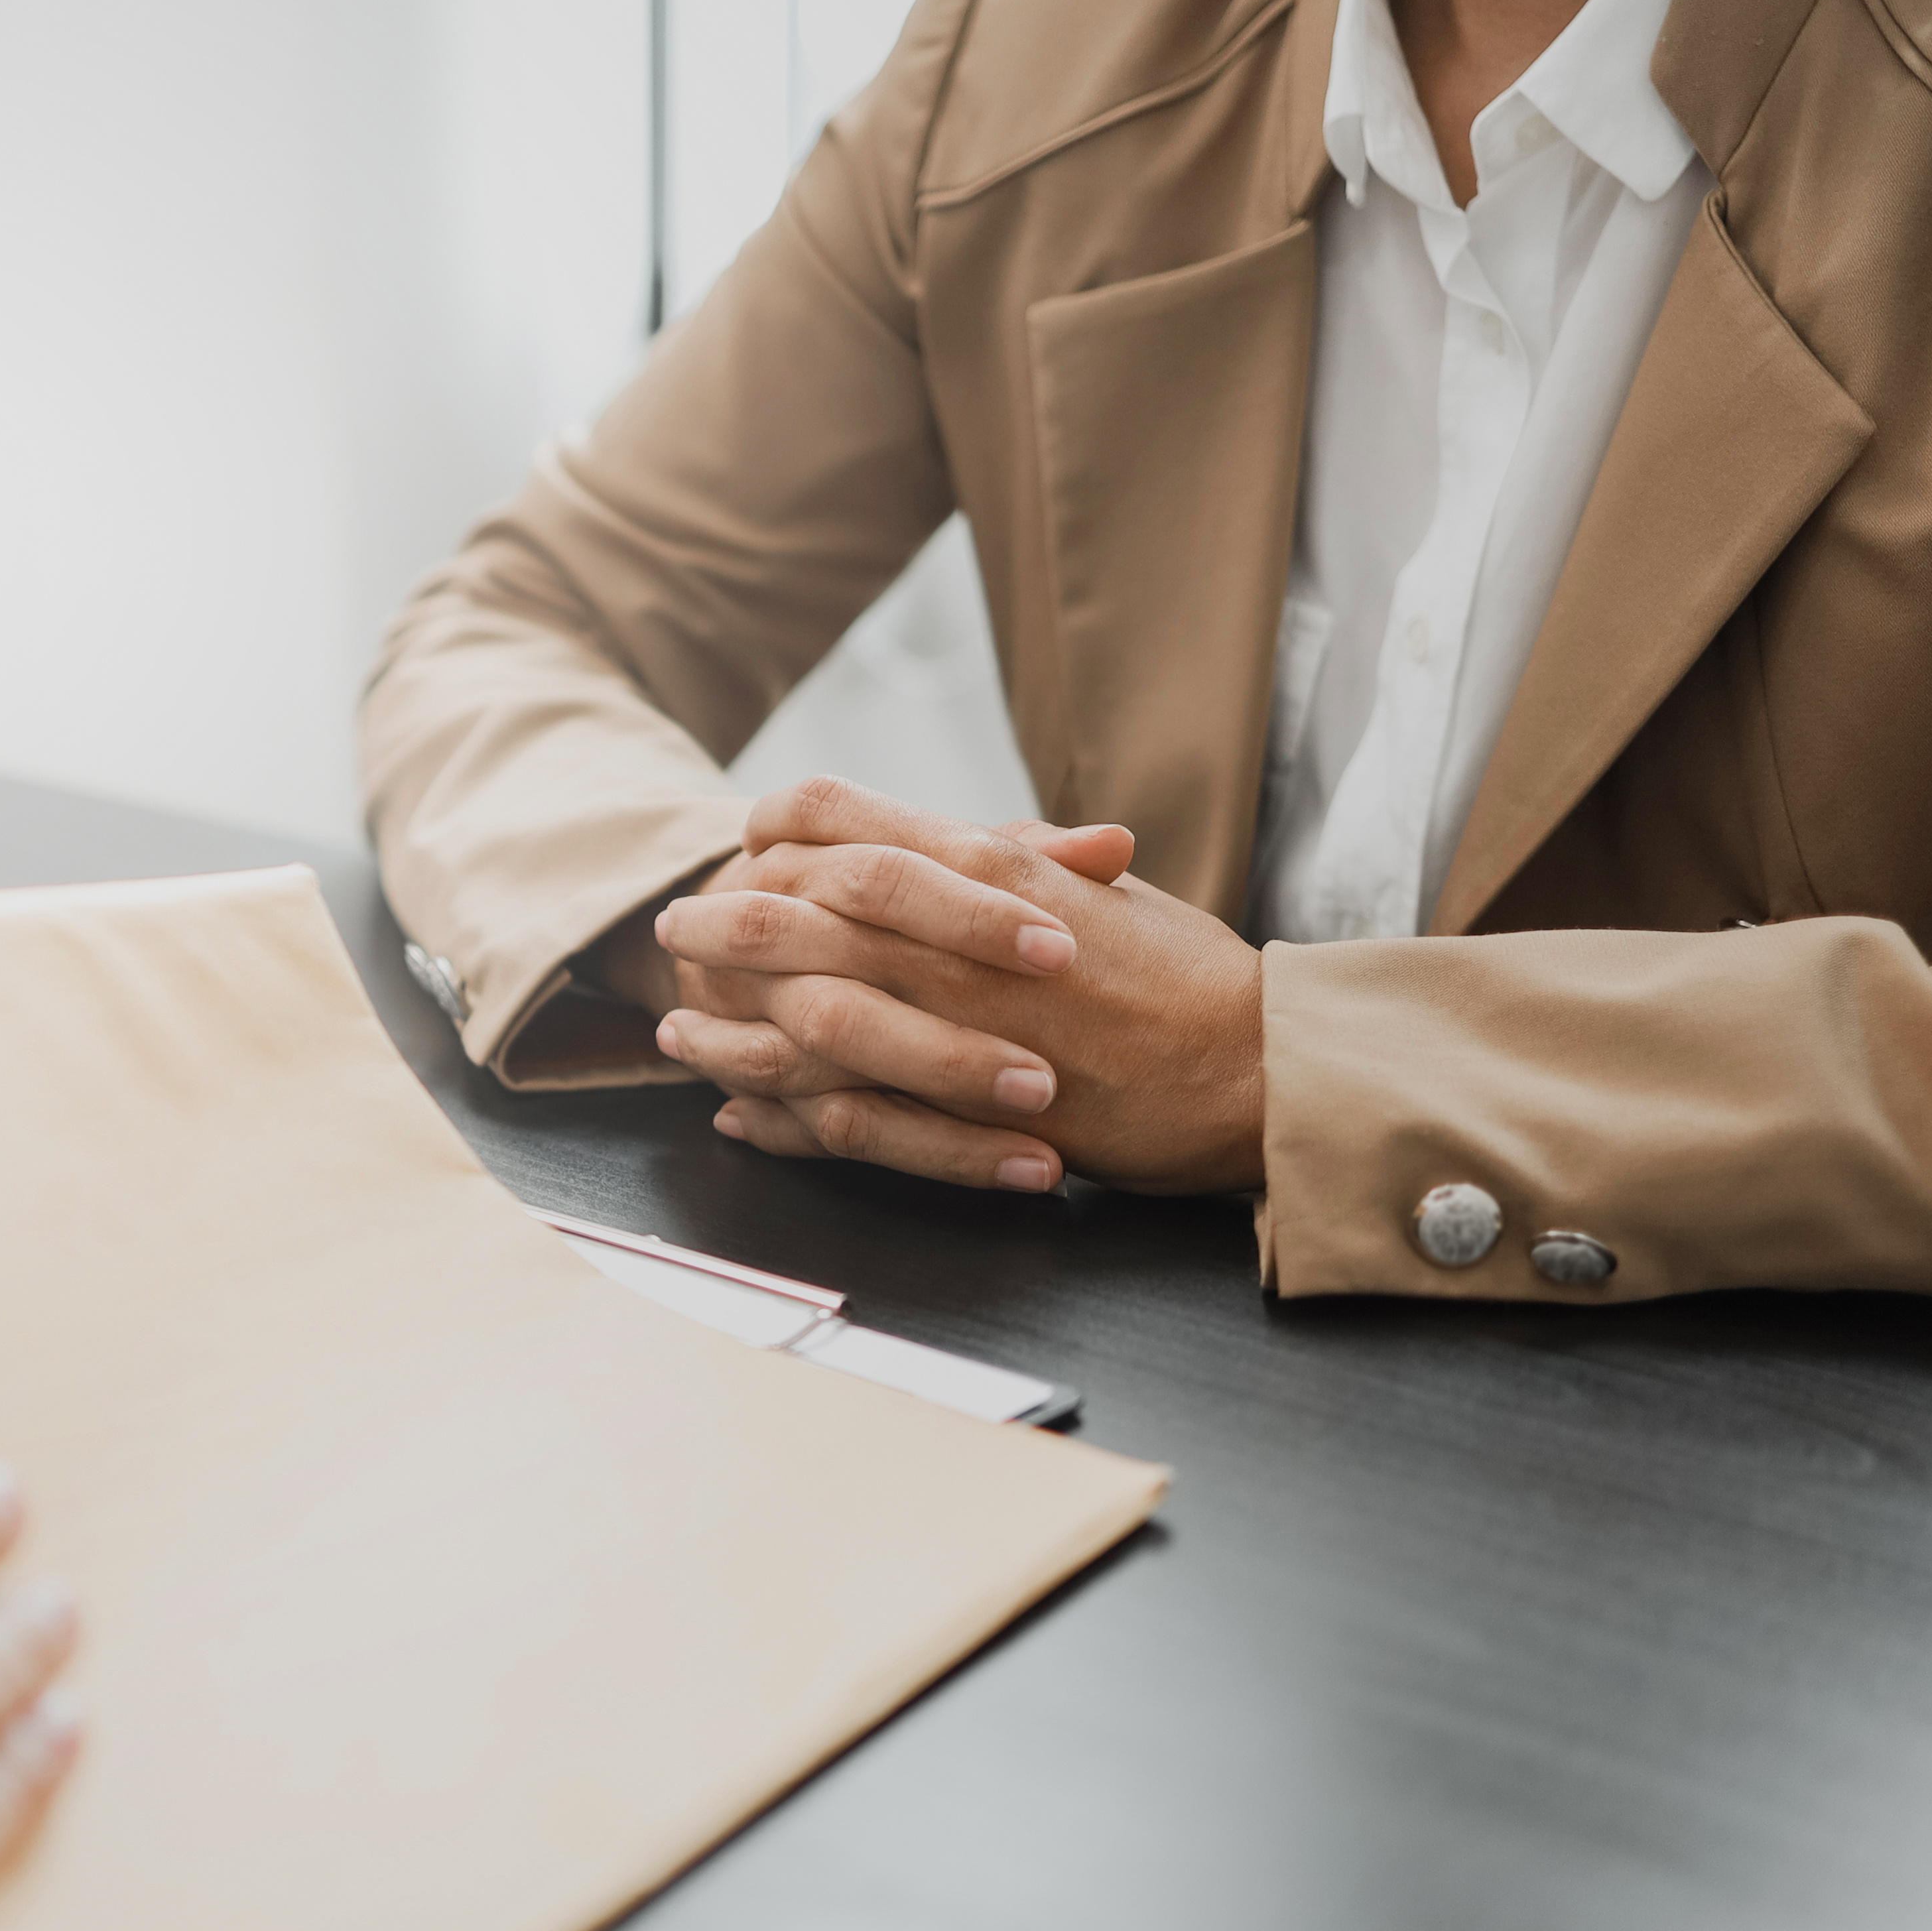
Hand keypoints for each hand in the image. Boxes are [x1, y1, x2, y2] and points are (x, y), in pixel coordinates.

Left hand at [652, 778, 1265, 1195]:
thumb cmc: (1190, 976)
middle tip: (673, 931)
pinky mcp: (964, 1114)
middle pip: (795, 906)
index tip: (743, 845)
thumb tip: (967, 835)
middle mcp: (959, 935)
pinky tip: (735, 1113)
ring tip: (675, 1030)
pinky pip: (840, 1115)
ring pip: (800, 1013)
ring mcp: (959, 1025)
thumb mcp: (1100, 891)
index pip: (842, 815)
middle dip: (721, 922)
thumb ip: (1023, 860)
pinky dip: (776, 1114)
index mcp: (988, 865)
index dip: (776, 827)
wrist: (1258, 1067)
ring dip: (728, 1022)